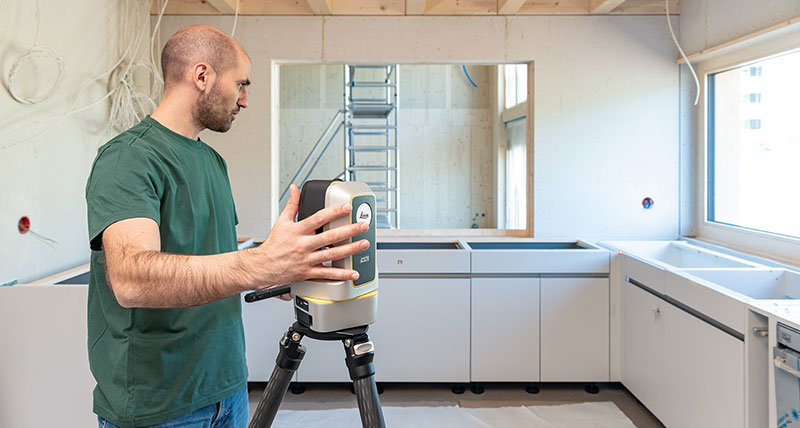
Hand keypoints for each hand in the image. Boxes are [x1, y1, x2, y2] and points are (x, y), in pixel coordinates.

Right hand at [251, 184, 369, 286]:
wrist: (262, 266)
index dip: (334, 211)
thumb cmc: (274, 245)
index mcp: (298, 230)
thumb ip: (292, 205)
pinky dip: (342, 274)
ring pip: (332, 254)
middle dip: (349, 230)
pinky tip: (353, 273)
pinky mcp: (309, 272)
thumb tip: (295, 189)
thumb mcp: (281, 222)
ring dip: (350, 250)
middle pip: (330, 237)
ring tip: (364, 244)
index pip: (319, 218)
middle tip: (363, 225)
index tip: (347, 207)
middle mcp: (304, 245)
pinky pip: (327, 274)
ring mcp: (307, 259)